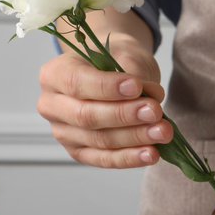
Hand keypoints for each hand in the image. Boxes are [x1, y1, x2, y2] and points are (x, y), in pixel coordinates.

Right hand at [37, 34, 170, 168]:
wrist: (117, 76)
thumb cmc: (117, 61)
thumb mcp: (125, 55)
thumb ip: (134, 74)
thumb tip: (150, 98)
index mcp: (54, 74)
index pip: (76, 83)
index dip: (107, 88)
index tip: (137, 87)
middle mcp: (51, 105)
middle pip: (86, 116)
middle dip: (124, 115)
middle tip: (155, 111)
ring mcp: (63, 132)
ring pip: (99, 140)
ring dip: (134, 138)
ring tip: (162, 131)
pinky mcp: (79, 152)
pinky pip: (105, 159)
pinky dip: (130, 157)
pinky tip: (152, 153)